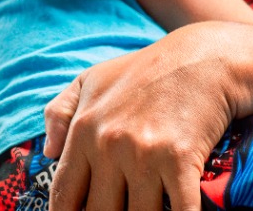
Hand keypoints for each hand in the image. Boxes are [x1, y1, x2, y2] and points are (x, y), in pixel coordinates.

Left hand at [44, 23, 242, 210]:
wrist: (203, 58)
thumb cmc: (144, 71)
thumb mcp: (92, 79)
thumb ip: (60, 113)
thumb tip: (49, 152)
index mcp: (84, 130)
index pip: (64, 196)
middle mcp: (109, 145)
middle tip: (118, 209)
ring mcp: (144, 155)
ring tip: (146, 208)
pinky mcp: (179, 160)